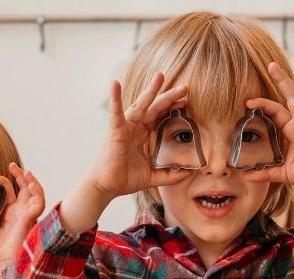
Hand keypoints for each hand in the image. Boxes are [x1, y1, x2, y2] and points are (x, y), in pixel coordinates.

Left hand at [0, 163, 45, 269]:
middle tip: (11, 165)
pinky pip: (39, 201)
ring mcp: (27, 214)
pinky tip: (31, 182)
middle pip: (23, 189)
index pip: (9, 194)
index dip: (3, 183)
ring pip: (34, 192)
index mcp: (10, 215)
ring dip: (30, 180)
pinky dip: (37, 191)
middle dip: (18, 176)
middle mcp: (20, 212)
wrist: (9, 262)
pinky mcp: (32, 217)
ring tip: (24, 170)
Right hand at [84, 72, 194, 200]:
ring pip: (139, 106)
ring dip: (150, 91)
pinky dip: (115, 99)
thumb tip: (189, 173)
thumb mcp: (152, 177)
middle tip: (185, 87)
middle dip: (169, 97)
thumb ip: (169, 175)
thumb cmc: (123, 179)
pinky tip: (115, 84)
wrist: (104, 187)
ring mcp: (124, 128)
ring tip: (160, 76)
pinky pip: (115, 114)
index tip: (185, 102)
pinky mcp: (114, 133)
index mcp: (141, 135)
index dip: (171, 109)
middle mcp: (133, 128)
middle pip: (154, 108)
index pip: (159, 117)